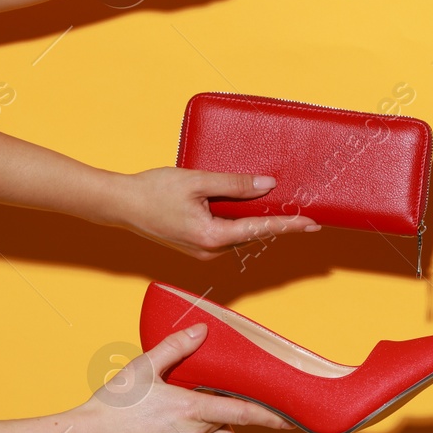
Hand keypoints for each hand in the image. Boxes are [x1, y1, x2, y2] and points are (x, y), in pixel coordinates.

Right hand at [64, 323, 293, 432]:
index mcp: (188, 408)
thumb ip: (175, 348)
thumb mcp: (142, 368)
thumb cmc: (111, 404)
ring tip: (204, 420)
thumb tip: (202, 330)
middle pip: (231, 425)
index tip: (290, 419)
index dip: (270, 416)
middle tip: (208, 400)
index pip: (242, 412)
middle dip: (229, 412)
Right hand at [110, 167, 318, 260]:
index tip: (312, 224)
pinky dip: (241, 222)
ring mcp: (202, 251)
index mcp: (212, 236)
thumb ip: (235, 184)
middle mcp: (210, 250)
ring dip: (259, 222)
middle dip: (278, 223)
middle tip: (305, 213)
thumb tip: (268, 185)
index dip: (289, 225)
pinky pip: (227, 233)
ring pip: (241, 234)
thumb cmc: (153, 191)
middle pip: (253, 234)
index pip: (261, 229)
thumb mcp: (197, 181)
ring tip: (283, 209)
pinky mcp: (196, 245)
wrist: (120, 204)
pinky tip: (249, 209)